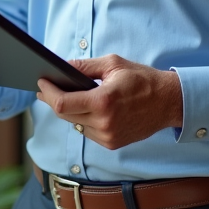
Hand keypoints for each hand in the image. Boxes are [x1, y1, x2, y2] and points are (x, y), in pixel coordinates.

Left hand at [36, 54, 182, 149]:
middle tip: (47, 88)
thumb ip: (85, 66)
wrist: (168, 102)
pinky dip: (84, 120)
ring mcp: (108, 136)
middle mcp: (104, 123)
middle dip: (54, 100)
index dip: (47, 93)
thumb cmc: (142, 79)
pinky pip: (88, 132)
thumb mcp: (113, 64)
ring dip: (70, 111)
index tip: (41, 83)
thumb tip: (62, 66)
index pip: (63, 103)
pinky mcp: (112, 144)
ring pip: (75, 124)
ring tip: (69, 96)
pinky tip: (88, 109)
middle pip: (65, 115)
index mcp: (103, 101)